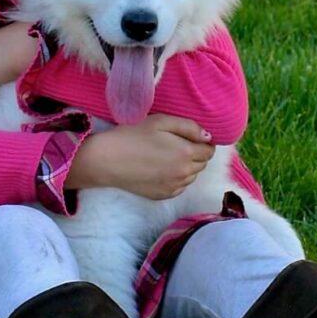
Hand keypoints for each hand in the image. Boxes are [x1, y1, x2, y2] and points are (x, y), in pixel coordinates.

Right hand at [66, 114, 215, 199]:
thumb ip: (189, 127)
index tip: (190, 137)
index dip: (202, 142)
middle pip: (202, 164)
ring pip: (191, 176)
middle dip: (195, 154)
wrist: (107, 160)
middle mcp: (184, 173)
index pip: (209, 150)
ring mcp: (174, 187)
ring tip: (167, 157)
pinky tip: (161, 169)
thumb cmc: (132, 135)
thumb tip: (208, 136)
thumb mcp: (161, 121)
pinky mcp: (163, 195)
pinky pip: (179, 187)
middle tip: (176, 145)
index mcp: (186, 153)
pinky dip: (176, 178)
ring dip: (186, 167)